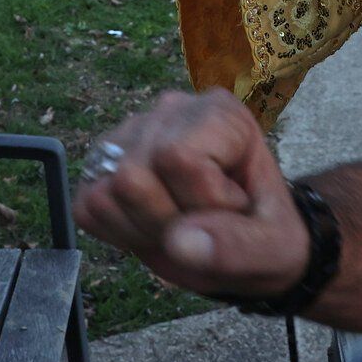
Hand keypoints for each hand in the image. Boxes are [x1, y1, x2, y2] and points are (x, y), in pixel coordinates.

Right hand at [74, 88, 307, 300]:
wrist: (248, 246)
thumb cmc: (265, 235)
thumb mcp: (275, 249)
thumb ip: (237, 246)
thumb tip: (178, 242)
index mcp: (220, 114)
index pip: (178, 157)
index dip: (202, 203)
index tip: (233, 211)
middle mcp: (169, 112)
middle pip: (133, 176)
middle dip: (169, 221)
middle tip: (203, 224)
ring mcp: (130, 135)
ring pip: (106, 193)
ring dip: (143, 228)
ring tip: (179, 225)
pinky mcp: (102, 165)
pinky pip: (86, 207)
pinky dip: (117, 232)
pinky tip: (152, 226)